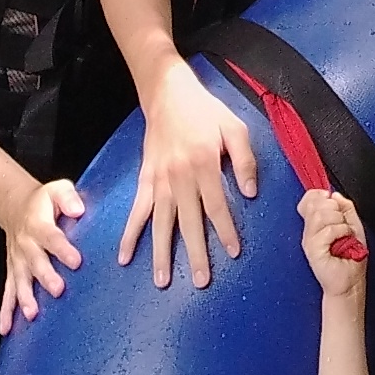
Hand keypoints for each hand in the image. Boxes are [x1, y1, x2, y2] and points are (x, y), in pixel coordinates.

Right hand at [0, 174, 86, 331]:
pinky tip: (6, 329)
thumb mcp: (57, 189)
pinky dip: (6, 312)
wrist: (15, 206)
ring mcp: (17, 261)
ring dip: (26, 298)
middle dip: (46, 277)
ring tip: (32, 313)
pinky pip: (8, 293)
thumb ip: (69, 198)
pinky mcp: (14, 272)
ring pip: (20, 281)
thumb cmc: (43, 201)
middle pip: (36, 262)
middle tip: (59, 290)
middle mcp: (26, 245)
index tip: (76, 261)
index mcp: (38, 224)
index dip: (63, 249)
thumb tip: (78, 210)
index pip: (52, 237)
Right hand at [121, 57, 257, 289]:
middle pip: (189, 221)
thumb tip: (250, 193)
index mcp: (204, 163)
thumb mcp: (234, 127)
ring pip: (161, 223)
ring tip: (162, 281)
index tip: (233, 252)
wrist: (167, 93)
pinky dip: (129, 234)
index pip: (217, 205)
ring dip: (161, 252)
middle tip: (200, 280)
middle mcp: (180, 176)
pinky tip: (124, 256)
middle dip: (195, 253)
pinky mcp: (144, 179)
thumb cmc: (205, 111)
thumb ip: (245, 159)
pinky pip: (136, 211)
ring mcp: (159, 180)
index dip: (226, 230)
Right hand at [300, 185, 371, 297]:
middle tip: (343, 226)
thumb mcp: (353, 226)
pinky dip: (342, 232)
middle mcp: (310, 231)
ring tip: (344, 236)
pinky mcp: (313, 250)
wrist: (349, 283)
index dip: (320, 195)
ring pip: (321, 214)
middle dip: (336, 210)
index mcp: (317, 225)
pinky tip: (343, 241)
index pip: (309, 199)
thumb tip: (335, 194)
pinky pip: (328, 229)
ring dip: (340, 222)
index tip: (331, 198)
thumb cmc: (351, 260)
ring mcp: (310, 240)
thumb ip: (345, 208)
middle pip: (317, 203)